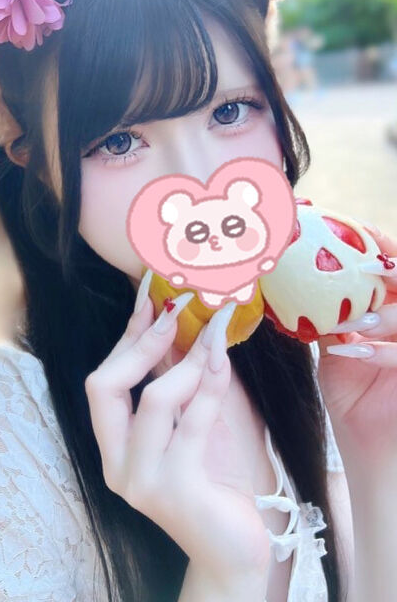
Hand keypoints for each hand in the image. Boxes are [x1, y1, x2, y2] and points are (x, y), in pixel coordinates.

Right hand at [84, 274, 270, 582]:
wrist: (232, 547)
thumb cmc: (214, 479)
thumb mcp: (190, 420)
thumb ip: (177, 381)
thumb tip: (180, 323)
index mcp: (113, 444)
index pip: (104, 379)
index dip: (126, 335)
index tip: (149, 296)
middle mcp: (116, 462)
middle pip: (104, 386)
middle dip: (142, 342)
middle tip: (177, 310)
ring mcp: (140, 479)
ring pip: (152, 401)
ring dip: (186, 362)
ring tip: (214, 338)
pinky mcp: (173, 490)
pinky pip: (190, 424)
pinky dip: (208, 387)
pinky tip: (223, 363)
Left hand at [317, 225, 396, 467]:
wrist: (368, 448)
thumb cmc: (355, 400)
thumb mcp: (338, 353)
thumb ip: (331, 321)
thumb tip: (299, 288)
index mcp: (395, 319)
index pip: (396, 278)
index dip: (385, 251)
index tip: (362, 236)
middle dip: (396, 273)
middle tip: (370, 266)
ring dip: (388, 317)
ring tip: (357, 324)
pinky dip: (385, 352)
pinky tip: (356, 352)